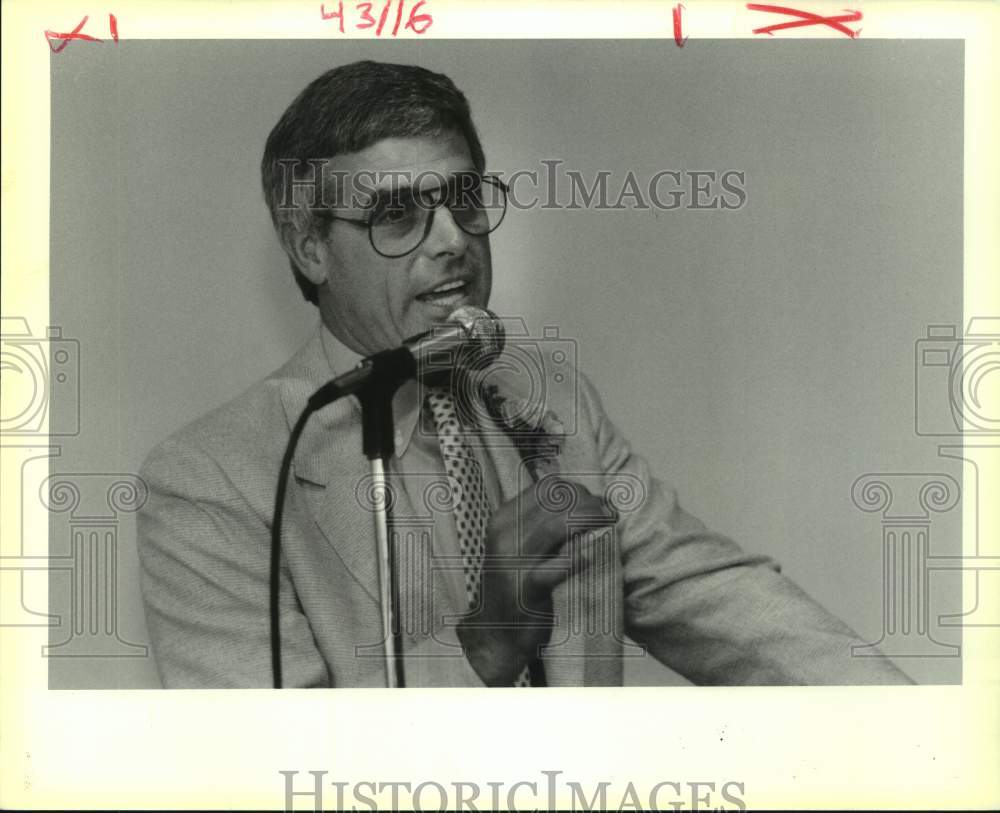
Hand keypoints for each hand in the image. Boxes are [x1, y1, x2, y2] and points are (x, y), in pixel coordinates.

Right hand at [456, 477, 617, 685]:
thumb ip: (542, 524)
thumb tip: (586, 500)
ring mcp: (513, 562)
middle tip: (609, 514)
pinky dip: (580, 556)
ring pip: (557, 525)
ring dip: (589, 520)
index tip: (596, 502)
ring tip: (608, 526)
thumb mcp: (520, 547)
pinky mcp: (526, 589)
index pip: (546, 488)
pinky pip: (559, 566)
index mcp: (503, 520)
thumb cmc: (517, 585)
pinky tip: (594, 553)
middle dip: (589, 503)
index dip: (577, 490)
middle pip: (555, 502)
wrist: (497, 633)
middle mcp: (505, 535)